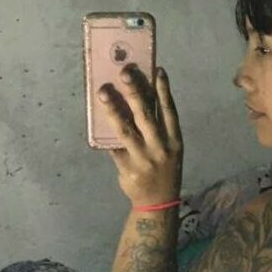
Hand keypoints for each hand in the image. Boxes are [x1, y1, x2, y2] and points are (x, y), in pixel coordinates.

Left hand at [101, 65, 182, 206]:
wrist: (158, 203)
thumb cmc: (163, 169)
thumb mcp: (170, 149)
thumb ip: (159, 128)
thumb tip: (140, 97)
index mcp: (174, 140)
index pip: (169, 110)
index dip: (163, 89)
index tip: (157, 69)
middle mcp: (161, 147)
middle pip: (146, 114)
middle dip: (135, 91)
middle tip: (124, 72)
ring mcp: (144, 158)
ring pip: (126, 128)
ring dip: (113, 108)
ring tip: (103, 92)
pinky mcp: (128, 168)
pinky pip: (114, 146)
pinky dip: (105, 132)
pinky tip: (96, 116)